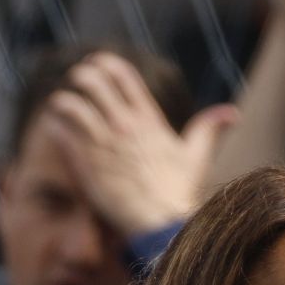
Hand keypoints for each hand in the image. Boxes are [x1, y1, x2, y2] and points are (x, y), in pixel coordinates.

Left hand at [37, 52, 238, 238]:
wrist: (159, 222)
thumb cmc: (178, 192)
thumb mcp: (197, 156)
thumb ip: (209, 129)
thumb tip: (232, 113)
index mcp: (148, 119)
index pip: (124, 77)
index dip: (107, 64)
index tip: (97, 62)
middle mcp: (124, 126)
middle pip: (95, 84)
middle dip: (82, 76)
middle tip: (76, 81)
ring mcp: (104, 145)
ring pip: (73, 106)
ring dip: (62, 100)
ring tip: (58, 103)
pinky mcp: (87, 165)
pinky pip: (63, 136)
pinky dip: (55, 126)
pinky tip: (52, 126)